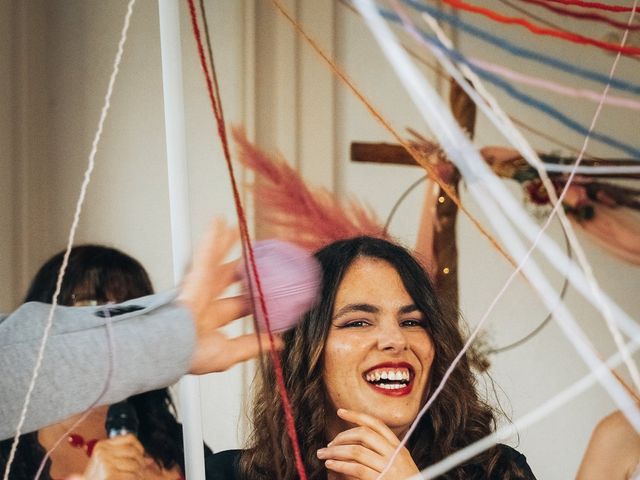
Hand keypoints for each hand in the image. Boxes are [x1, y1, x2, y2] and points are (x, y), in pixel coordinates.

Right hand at [82, 435, 149, 478]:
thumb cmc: (99, 478)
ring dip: (138, 472)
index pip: (130, 438)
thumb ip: (126, 459)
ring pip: (134, 464)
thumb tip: (150, 459)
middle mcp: (102, 451)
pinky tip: (131, 479)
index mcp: (102, 445)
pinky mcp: (108, 474)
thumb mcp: (109, 464)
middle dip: (141, 462)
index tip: (142, 455)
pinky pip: (131, 475)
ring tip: (136, 476)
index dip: (140, 447)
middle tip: (141, 470)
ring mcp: (105, 463)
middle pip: (133, 451)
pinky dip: (134, 479)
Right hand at [180, 218, 282, 373]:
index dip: (252, 298)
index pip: (237, 305)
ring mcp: (199, 287)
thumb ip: (254, 344)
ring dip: (224, 243)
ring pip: (214, 260)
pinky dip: (212, 236)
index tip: (269, 291)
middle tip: (253, 255)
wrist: (169, 347)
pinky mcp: (194, 275)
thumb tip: (277, 342)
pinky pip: (205, 252)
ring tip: (235, 229)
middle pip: (226, 277)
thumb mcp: (229, 352)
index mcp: (211, 319)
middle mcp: (204, 301)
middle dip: (239, 266)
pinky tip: (219, 222)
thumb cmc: (189, 354)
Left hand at [317, 409, 419, 479]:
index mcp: (398, 447)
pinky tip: (331, 465)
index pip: (375, 423)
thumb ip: (381, 451)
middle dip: (342, 436)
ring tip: (323, 454)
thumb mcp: (397, 463)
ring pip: (357, 451)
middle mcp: (394, 454)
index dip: (357, 415)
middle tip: (329, 444)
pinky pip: (357, 468)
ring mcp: (389, 467)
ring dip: (336, 451)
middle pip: (364, 434)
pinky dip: (340, 465)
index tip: (340, 411)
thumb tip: (354, 442)